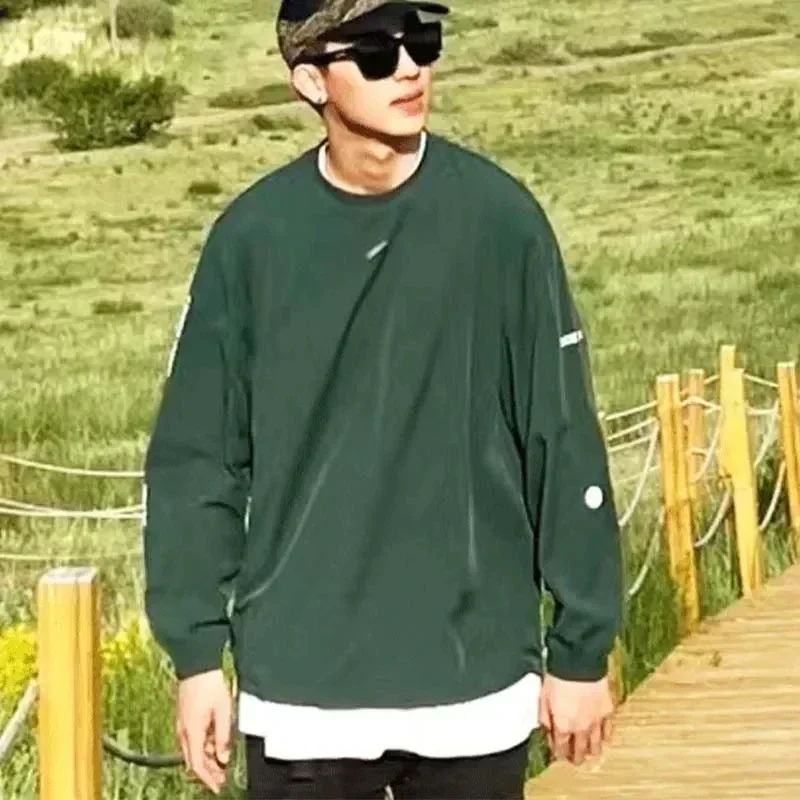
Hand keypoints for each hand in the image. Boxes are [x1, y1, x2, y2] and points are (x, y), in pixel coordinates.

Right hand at [176, 669, 232, 794]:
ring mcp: (183, 725)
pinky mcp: (186, 718)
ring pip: (193, 751)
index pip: (197, 765)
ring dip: (207, 761)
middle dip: (208, 773)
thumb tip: (223, 758)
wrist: (196, 665)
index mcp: (192, 733)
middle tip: (221, 780)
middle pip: (193, 761)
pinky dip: (204, 748)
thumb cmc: (209, 685)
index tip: (218, 787)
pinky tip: (215, 747)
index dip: (207, 779)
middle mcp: (184, 732)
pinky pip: (193, 740)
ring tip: (221, 766)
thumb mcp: (222, 711)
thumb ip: (222, 737)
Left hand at [538, 673, 614, 765]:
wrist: (578, 662)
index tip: (558, 753)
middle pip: (580, 751)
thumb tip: (545, 729)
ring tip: (588, 753)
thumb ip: (544, 717)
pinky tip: (603, 738)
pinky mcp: (607, 711)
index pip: (561, 749)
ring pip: (596, 746)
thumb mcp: (543, 697)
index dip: (559, 753)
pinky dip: (605, 737)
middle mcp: (580, 728)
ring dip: (591, 751)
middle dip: (575, 757)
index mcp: (563, 726)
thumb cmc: (558, 676)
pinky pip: (608, 731)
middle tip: (574, 758)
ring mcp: (596, 721)